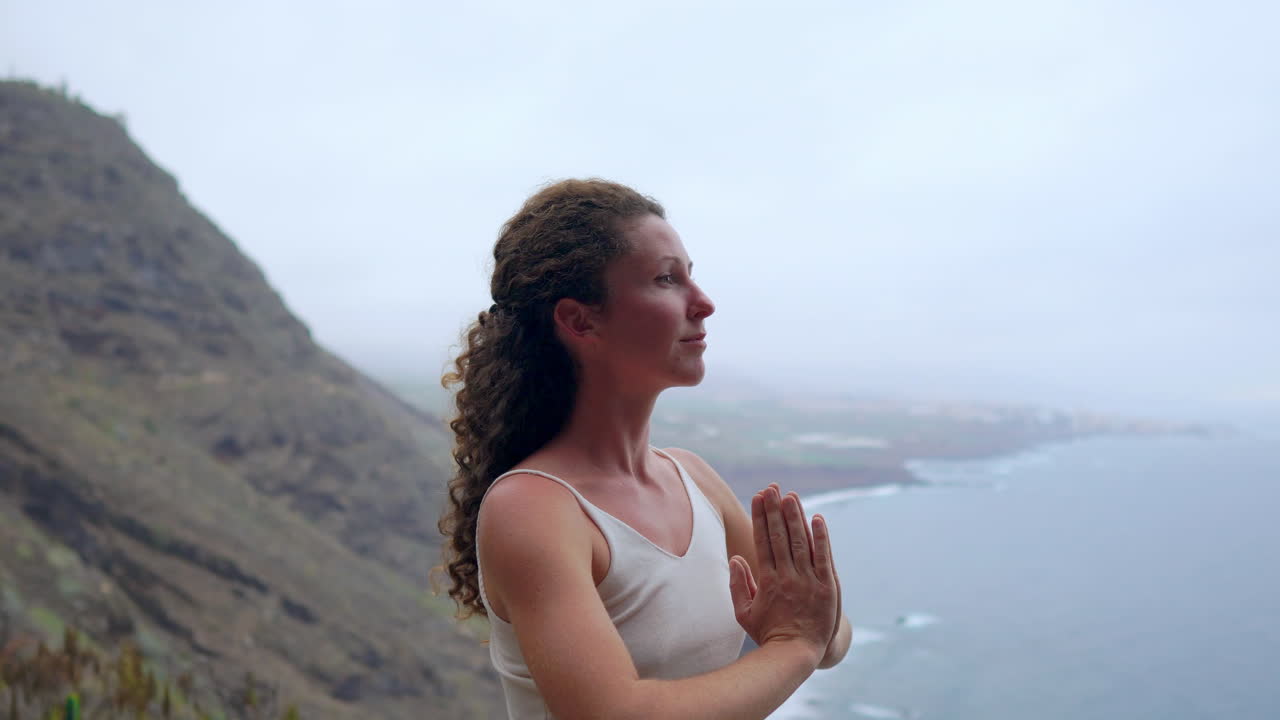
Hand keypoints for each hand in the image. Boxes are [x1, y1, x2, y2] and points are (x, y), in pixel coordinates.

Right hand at [728, 484, 838, 664]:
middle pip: (780, 536)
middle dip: (775, 510)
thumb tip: (735, 558)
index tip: (758, 497)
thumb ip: (738, 585)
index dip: (760, 517)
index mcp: (767, 580)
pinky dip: (821, 538)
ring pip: (801, 542)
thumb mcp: (744, 612)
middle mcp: (787, 577)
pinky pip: (823, 558)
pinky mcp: (827, 587)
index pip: (762, 541)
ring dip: (795, 517)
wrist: (797, 654)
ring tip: (791, 496)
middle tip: (771, 488)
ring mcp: (808, 581)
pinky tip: (817, 519)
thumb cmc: (768, 633)